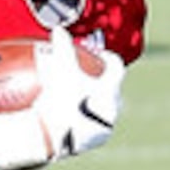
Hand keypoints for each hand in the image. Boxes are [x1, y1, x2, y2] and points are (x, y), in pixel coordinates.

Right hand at [32, 41, 124, 160]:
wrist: (54, 135)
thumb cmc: (60, 97)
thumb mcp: (60, 67)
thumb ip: (62, 47)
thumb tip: (59, 30)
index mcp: (110, 88)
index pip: (115, 67)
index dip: (107, 58)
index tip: (99, 55)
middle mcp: (112, 107)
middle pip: (112, 89)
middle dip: (103, 82)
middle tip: (89, 77)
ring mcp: (105, 125)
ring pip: (104, 109)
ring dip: (95, 102)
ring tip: (80, 99)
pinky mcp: (96, 140)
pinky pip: (93, 126)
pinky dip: (85, 120)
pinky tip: (71, 119)